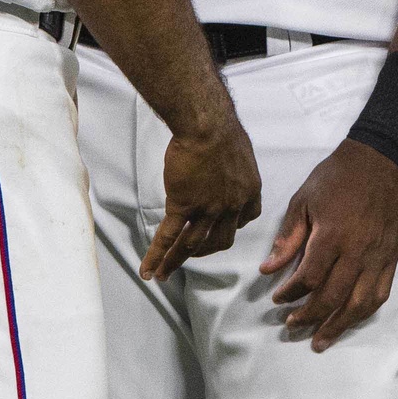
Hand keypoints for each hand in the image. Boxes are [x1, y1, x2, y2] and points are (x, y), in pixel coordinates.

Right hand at [143, 116, 261, 281]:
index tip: (220, 225)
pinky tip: (149, 269)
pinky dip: (157, 255)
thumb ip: (233, 166)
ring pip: (192, 244)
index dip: (232, 225)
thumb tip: (223, 163)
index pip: (245, 219)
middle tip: (193, 254)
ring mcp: (208, 209)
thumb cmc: (221, 128)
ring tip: (165, 273)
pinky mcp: (183, 206)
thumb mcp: (238, 151)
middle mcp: (232, 206)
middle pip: (221, 239)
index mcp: (248, 190)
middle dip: (206, 250)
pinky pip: (168, 236)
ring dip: (178, 260)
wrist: (207, 125)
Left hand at [261, 141, 397, 350]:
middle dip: (310, 317)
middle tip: (292, 326)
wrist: (379, 161)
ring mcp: (378, 256)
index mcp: (332, 235)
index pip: (309, 277)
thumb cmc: (336, 178)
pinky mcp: (392, 257)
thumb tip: (268, 268)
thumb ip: (288, 237)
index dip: (290, 293)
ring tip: (320, 340)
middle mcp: (357, 251)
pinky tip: (350, 320)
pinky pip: (380, 294)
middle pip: (333, 297)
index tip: (278, 298)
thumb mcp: (303, 200)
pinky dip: (364, 312)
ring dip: (338, 325)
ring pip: (359, 303)